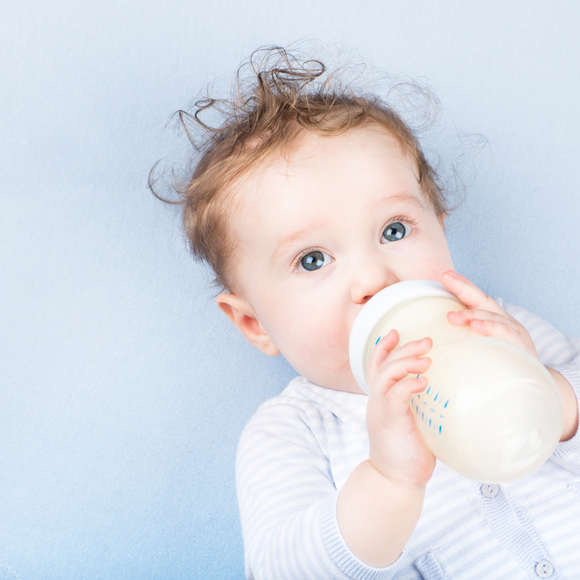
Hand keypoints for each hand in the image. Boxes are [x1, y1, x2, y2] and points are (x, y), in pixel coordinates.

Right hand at [366, 330, 435, 487]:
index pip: (377, 364)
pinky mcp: (390, 421)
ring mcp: (380, 409)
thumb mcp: (412, 421)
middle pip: (383, 363)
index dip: (384, 346)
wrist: (394, 479)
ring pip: (386, 374)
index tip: (397, 331)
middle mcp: (377, 400)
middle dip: (404, 348)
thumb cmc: (408, 451)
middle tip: (427, 340)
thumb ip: (419, 404)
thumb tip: (444, 390)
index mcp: (382, 398)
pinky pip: (395, 396)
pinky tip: (424, 382)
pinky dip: (408, 384)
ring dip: (406, 362)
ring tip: (427, 359)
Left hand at [441, 270, 538, 358]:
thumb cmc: (503, 364)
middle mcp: (503, 320)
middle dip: (463, 287)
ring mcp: (513, 330)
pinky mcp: (519, 344)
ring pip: (490, 316)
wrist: (534, 383)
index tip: (446, 275)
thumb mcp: (483, 346)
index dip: (463, 285)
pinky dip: (488, 327)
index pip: (477, 299)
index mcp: (493, 319)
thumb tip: (438, 334)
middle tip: (445, 277)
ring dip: (470, 314)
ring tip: (451, 316)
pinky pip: (503, 333)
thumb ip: (465, 338)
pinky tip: (475, 325)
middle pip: (482, 300)